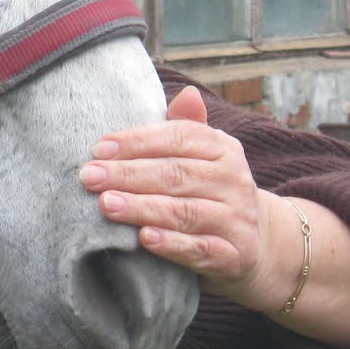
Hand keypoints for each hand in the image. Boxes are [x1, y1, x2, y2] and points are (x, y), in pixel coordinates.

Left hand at [78, 87, 287, 311]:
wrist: (260, 242)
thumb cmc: (212, 190)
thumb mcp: (205, 155)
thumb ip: (187, 126)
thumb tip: (187, 93)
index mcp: (223, 149)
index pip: (177, 138)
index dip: (136, 141)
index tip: (99, 149)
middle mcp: (233, 181)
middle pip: (175, 174)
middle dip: (128, 174)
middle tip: (90, 177)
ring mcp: (236, 219)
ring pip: (184, 212)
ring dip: (142, 208)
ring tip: (106, 205)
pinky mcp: (234, 255)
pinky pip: (201, 249)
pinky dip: (172, 245)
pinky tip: (144, 239)